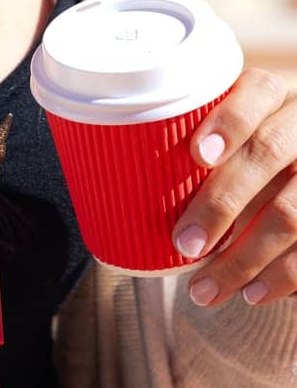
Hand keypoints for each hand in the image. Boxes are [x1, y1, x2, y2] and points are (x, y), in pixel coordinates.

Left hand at [172, 67, 296, 308]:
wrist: (294, 166)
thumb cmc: (239, 148)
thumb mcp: (222, 132)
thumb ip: (187, 143)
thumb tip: (109, 180)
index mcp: (271, 94)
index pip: (256, 93)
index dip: (228, 122)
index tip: (196, 155)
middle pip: (269, 154)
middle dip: (223, 204)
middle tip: (183, 243)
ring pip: (294, 212)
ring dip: (246, 258)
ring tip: (204, 290)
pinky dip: (284, 276)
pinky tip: (252, 294)